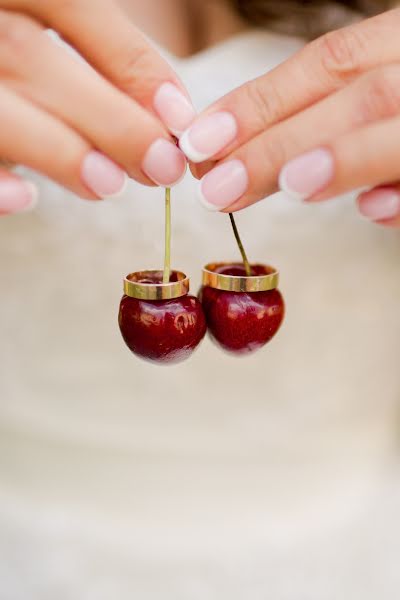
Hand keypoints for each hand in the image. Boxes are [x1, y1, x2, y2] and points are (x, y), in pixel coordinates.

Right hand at [0, 0, 193, 215]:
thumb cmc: (13, 59)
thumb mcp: (48, 38)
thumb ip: (101, 63)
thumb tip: (168, 120)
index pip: (72, 5)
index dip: (129, 60)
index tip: (177, 117)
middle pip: (33, 57)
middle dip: (108, 116)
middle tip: (161, 166)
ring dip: (57, 148)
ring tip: (109, 184)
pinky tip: (24, 199)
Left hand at [180, 8, 399, 226]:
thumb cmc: (399, 115)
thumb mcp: (371, 93)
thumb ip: (321, 115)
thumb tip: (238, 158)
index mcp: (399, 45)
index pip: (328, 63)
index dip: (259, 102)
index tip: (198, 141)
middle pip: (358, 95)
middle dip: (281, 142)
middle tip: (217, 187)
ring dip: (343, 158)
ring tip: (289, 185)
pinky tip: (372, 210)